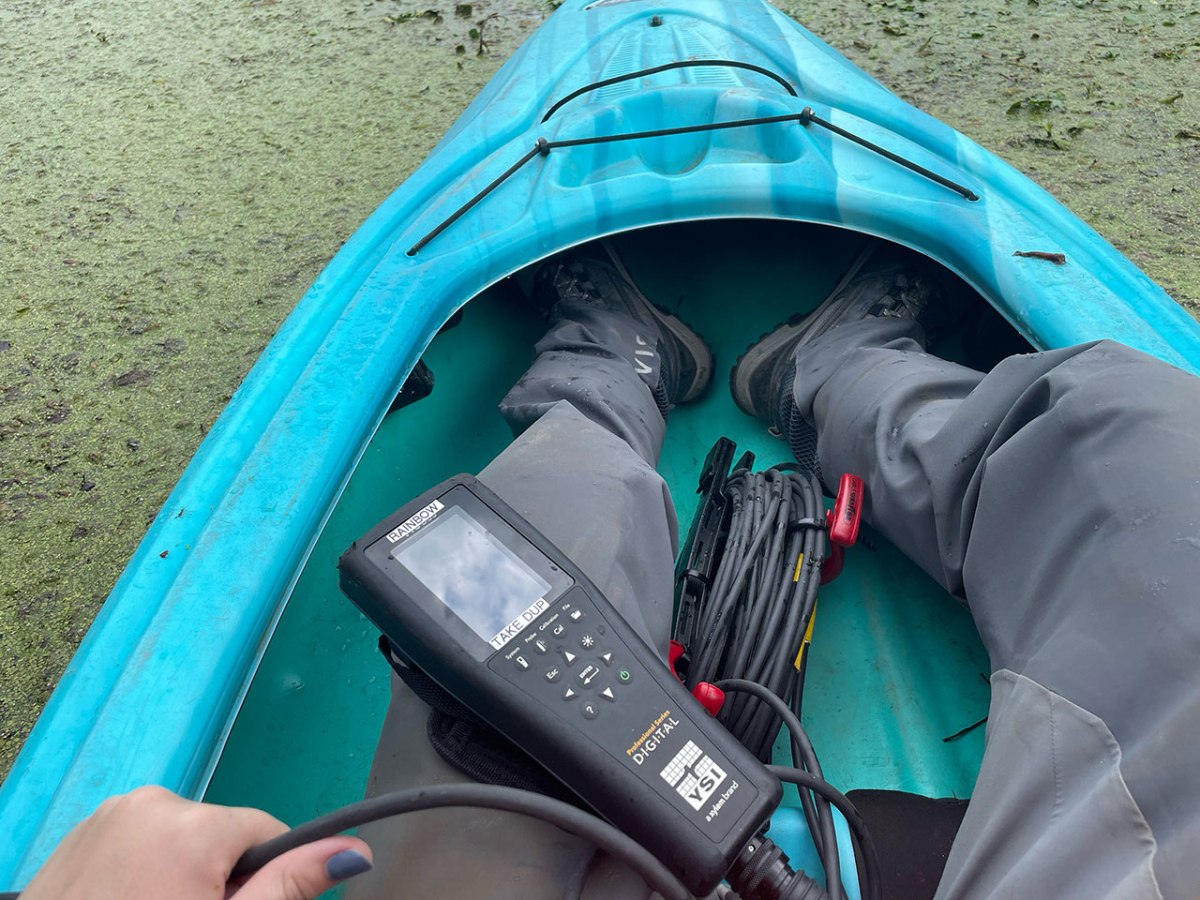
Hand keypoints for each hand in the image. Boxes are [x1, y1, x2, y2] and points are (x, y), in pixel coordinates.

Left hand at [20, 785, 372, 899]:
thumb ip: (289, 886)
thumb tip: (357, 849)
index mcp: (192, 826)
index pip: (265, 833)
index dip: (260, 880)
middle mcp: (151, 802)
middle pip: (220, 834)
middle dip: (216, 876)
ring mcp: (108, 814)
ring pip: (179, 836)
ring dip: (178, 873)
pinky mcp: (79, 831)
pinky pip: (137, 838)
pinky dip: (140, 869)